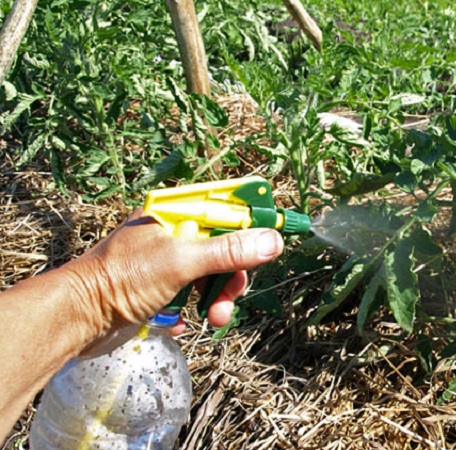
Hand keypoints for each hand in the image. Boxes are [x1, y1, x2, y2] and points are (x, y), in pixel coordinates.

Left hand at [63, 208, 283, 337]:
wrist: (76, 319)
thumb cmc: (119, 280)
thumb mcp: (181, 262)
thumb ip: (228, 251)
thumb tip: (273, 241)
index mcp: (175, 213)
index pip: (226, 207)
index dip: (253, 220)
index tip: (278, 235)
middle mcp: (171, 234)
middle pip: (224, 246)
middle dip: (233, 275)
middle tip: (231, 295)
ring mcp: (164, 262)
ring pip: (210, 275)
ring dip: (217, 299)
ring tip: (212, 318)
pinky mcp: (157, 289)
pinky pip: (191, 295)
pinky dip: (192, 309)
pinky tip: (179, 321)